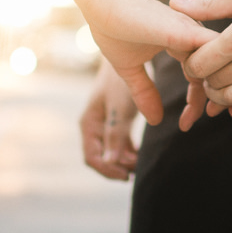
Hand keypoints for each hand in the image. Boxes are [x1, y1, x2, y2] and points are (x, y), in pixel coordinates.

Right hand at [80, 62, 140, 179]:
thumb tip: (111, 162)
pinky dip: (130, 151)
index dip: (108, 170)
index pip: (92, 158)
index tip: (127, 175)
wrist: (127, 57)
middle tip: (139, 168)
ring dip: (126, 160)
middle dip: (119, 166)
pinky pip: (120, 143)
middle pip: (102, 158)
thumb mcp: (120, 109)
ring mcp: (104, 124)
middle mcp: (93, 127)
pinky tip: (142, 153)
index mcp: (88, 124)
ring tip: (142, 161)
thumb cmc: (120, 81)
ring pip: (112, 152)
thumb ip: (115, 135)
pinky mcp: (116, 120)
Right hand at [83, 0, 214, 126]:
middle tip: (206, 120)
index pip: (200, 74)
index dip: (197, 100)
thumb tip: (155, 121)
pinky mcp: (184, 29)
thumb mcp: (129, 69)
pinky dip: (215, 73)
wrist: (99, 1)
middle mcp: (191, 34)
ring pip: (220, 63)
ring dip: (219, 90)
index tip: (186, 123)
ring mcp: (190, 30)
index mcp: (181, 41)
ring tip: (208, 114)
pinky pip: (213, 51)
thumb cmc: (112, 27)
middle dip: (217, 98)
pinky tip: (209, 95)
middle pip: (215, 71)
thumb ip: (144, 92)